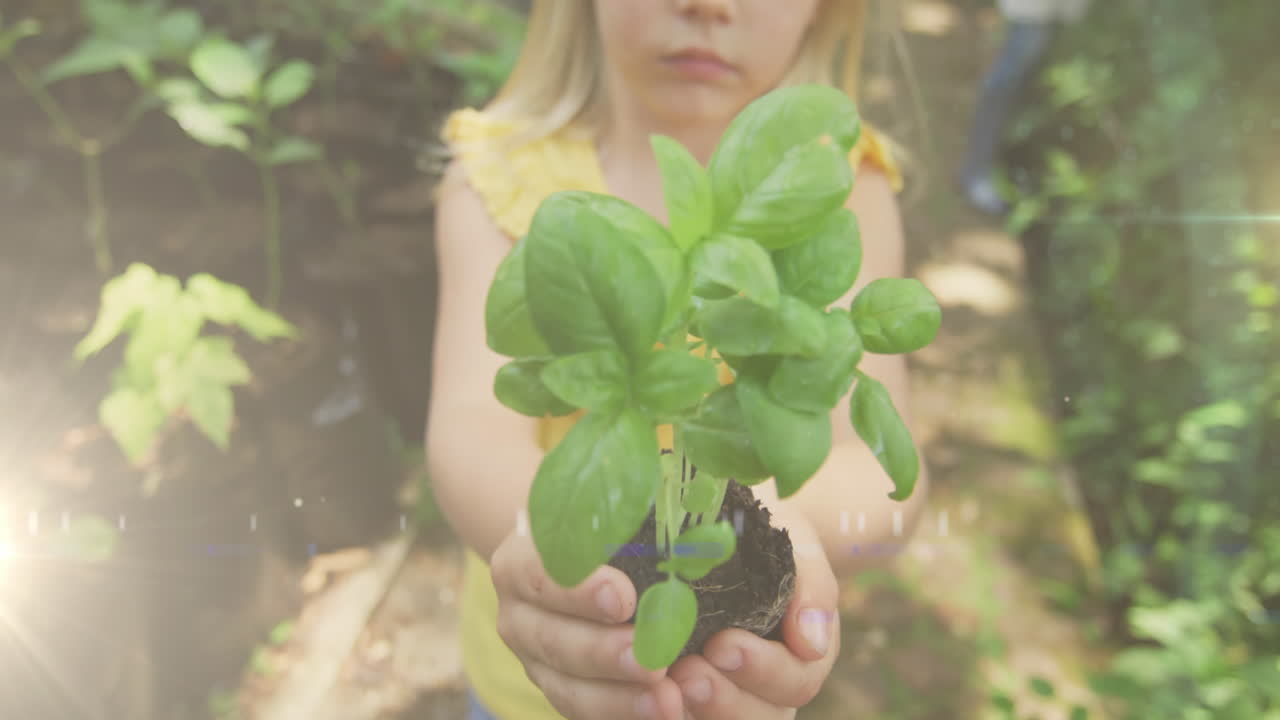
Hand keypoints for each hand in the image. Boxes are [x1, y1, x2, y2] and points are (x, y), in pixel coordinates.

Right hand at [489, 519, 688, 719]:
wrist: (573, 559)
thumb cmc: (599, 527)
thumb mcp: (604, 511)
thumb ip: (633, 516)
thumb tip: (699, 519)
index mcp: (519, 561)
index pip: (539, 574)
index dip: (578, 590)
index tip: (623, 598)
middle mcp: (517, 613)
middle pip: (553, 639)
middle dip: (605, 653)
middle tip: (653, 661)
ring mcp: (534, 658)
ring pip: (568, 685)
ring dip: (619, 697)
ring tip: (667, 700)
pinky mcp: (558, 686)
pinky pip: (584, 709)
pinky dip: (622, 714)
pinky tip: (662, 714)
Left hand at [667, 510, 839, 718]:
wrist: (719, 534)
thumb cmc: (765, 541)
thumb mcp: (795, 548)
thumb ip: (811, 587)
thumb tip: (810, 644)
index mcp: (800, 656)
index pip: (795, 681)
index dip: (762, 670)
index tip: (723, 644)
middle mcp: (766, 689)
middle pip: (759, 718)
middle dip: (724, 699)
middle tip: (687, 674)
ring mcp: (726, 696)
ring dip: (692, 710)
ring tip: (664, 682)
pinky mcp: (684, 697)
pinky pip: (676, 715)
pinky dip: (658, 711)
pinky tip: (639, 693)